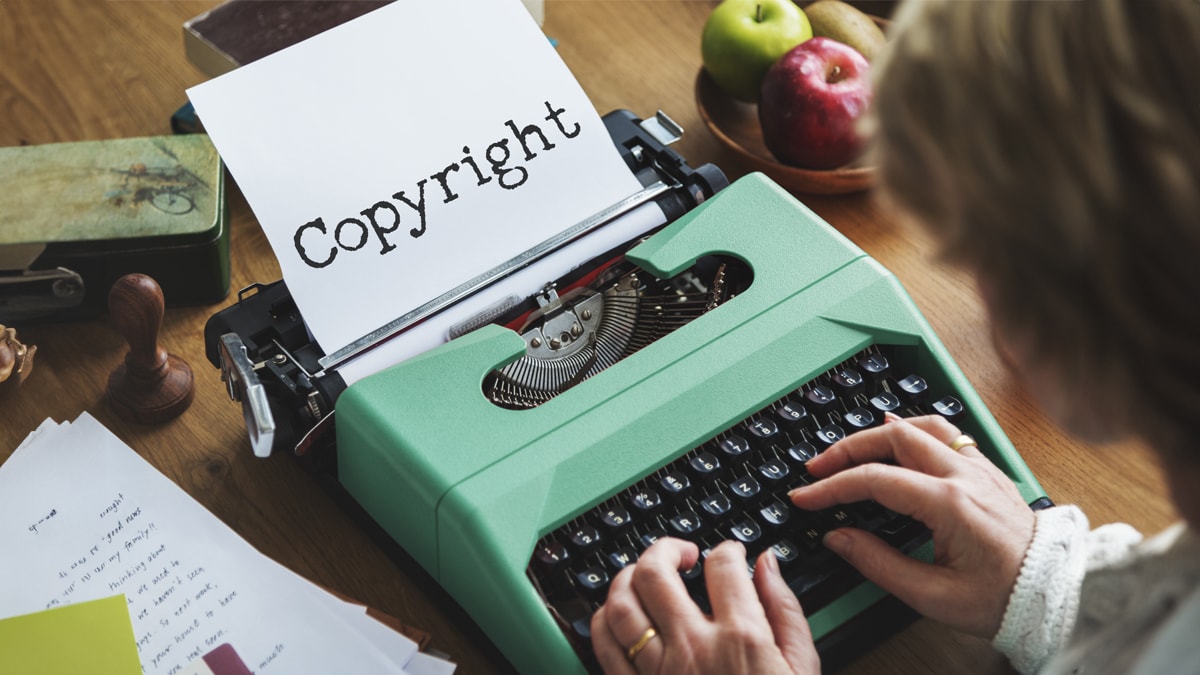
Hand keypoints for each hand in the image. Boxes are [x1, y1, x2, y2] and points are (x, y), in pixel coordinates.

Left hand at [590, 538, 819, 674]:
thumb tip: (767, 565)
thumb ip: (785, 610)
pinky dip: (605, 618)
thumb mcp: (801, 668)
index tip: (728, 554)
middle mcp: (693, 648)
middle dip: (665, 548)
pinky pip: (604, 644)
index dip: (726, 549)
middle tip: (681, 553)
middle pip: (655, 572)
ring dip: (629, 576)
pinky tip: (622, 613)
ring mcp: (659, 672)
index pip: (722, 565)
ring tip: (646, 575)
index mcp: (742, 638)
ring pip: (621, 602)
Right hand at [789, 413, 1033, 637]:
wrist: (1056, 594)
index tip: (805, 497)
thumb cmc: (1003, 599)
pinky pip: (945, 433)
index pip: (874, 480)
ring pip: (919, 426)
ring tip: (850, 449)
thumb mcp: (933, 595)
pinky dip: (912, 429)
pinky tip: (898, 435)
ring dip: (878, 432)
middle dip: (847, 449)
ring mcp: (978, 467)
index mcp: (949, 504)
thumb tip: (838, 537)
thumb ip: (879, 564)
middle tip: (817, 468)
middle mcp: (963, 475)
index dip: (832, 487)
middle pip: (892, 437)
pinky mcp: (987, 471)